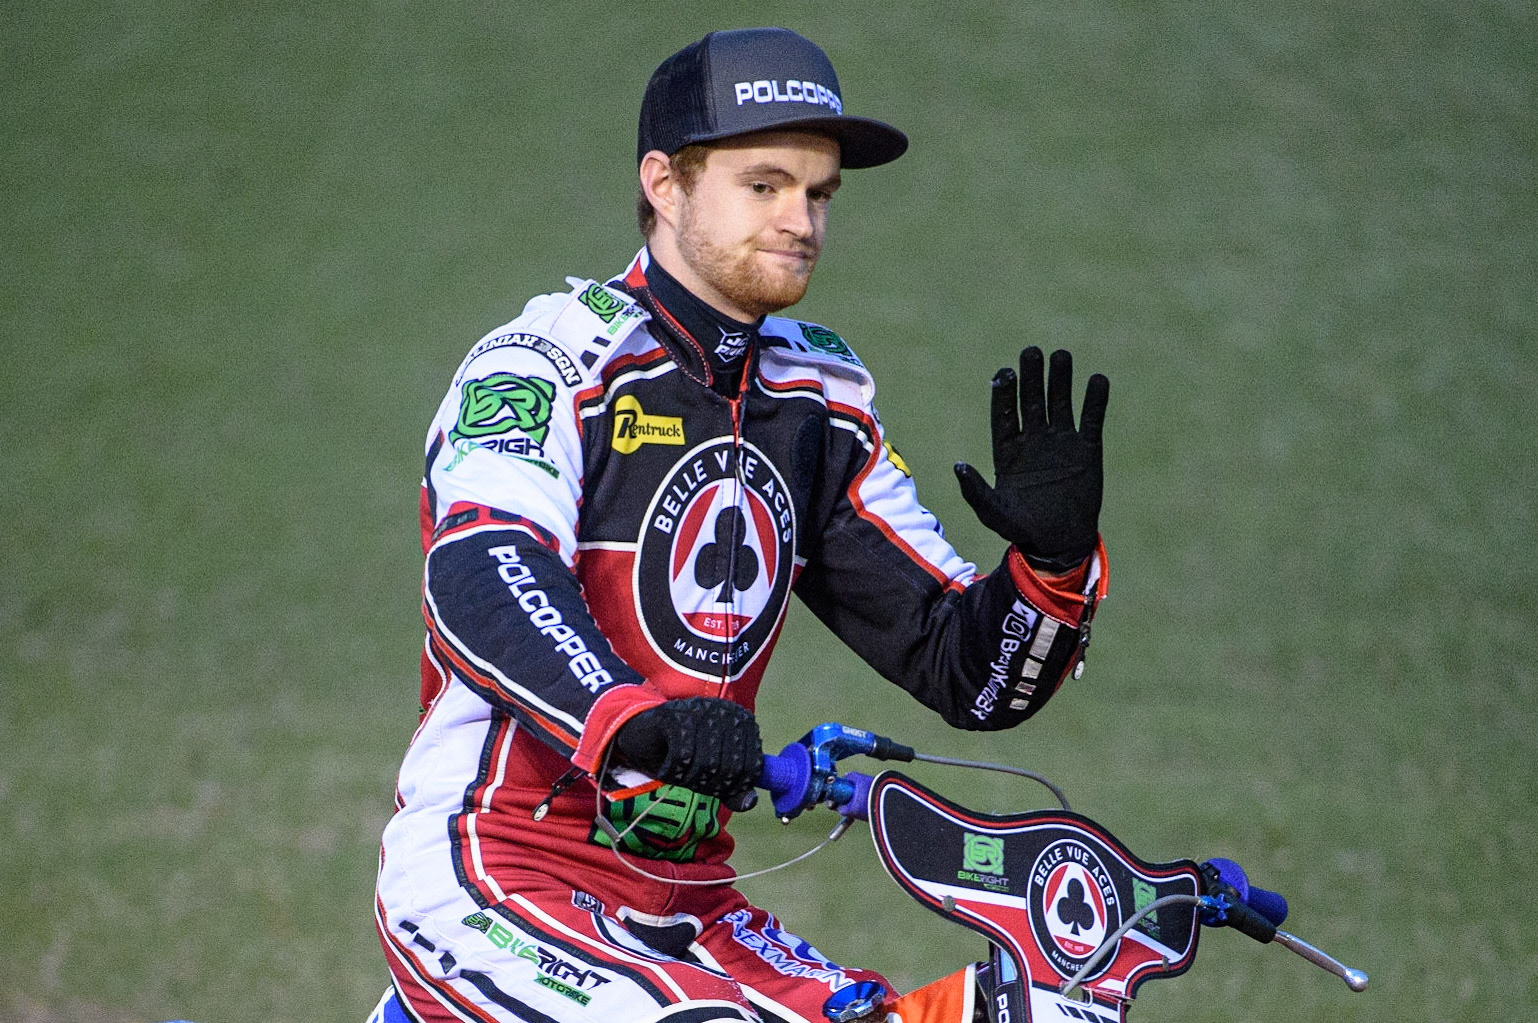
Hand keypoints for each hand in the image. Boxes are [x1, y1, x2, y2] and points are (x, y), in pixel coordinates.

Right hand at [612, 697, 762, 806]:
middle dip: (709, 787)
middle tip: (691, 784)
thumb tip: (748, 804)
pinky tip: (666, 770)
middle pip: (730, 768)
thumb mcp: (711, 774)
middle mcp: (726, 712)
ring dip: (690, 781)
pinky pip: (682, 757)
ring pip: (707, 764)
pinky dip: (673, 773)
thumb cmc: (682, 753)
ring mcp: (700, 711)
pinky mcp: (675, 716)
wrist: (642, 735)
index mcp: (743, 723)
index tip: (714, 791)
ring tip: (679, 776)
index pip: (752, 767)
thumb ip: (733, 788)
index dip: (734, 789)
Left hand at [954, 347, 1108, 571]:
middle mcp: (1034, 440)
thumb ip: (976, 492)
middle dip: (1031, 378)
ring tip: (1061, 356)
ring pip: (1060, 403)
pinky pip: (1091, 420)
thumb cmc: (1023, 529)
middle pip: (1032, 401)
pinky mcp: (1087, 449)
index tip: (1004, 374)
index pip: (1004, 415)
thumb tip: (958, 466)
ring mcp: (1061, 442)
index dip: (1004, 394)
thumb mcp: (995, 514)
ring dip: (1060, 380)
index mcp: (1008, 450)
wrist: (1060, 542)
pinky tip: (1097, 381)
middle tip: (1031, 353)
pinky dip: (1094, 401)